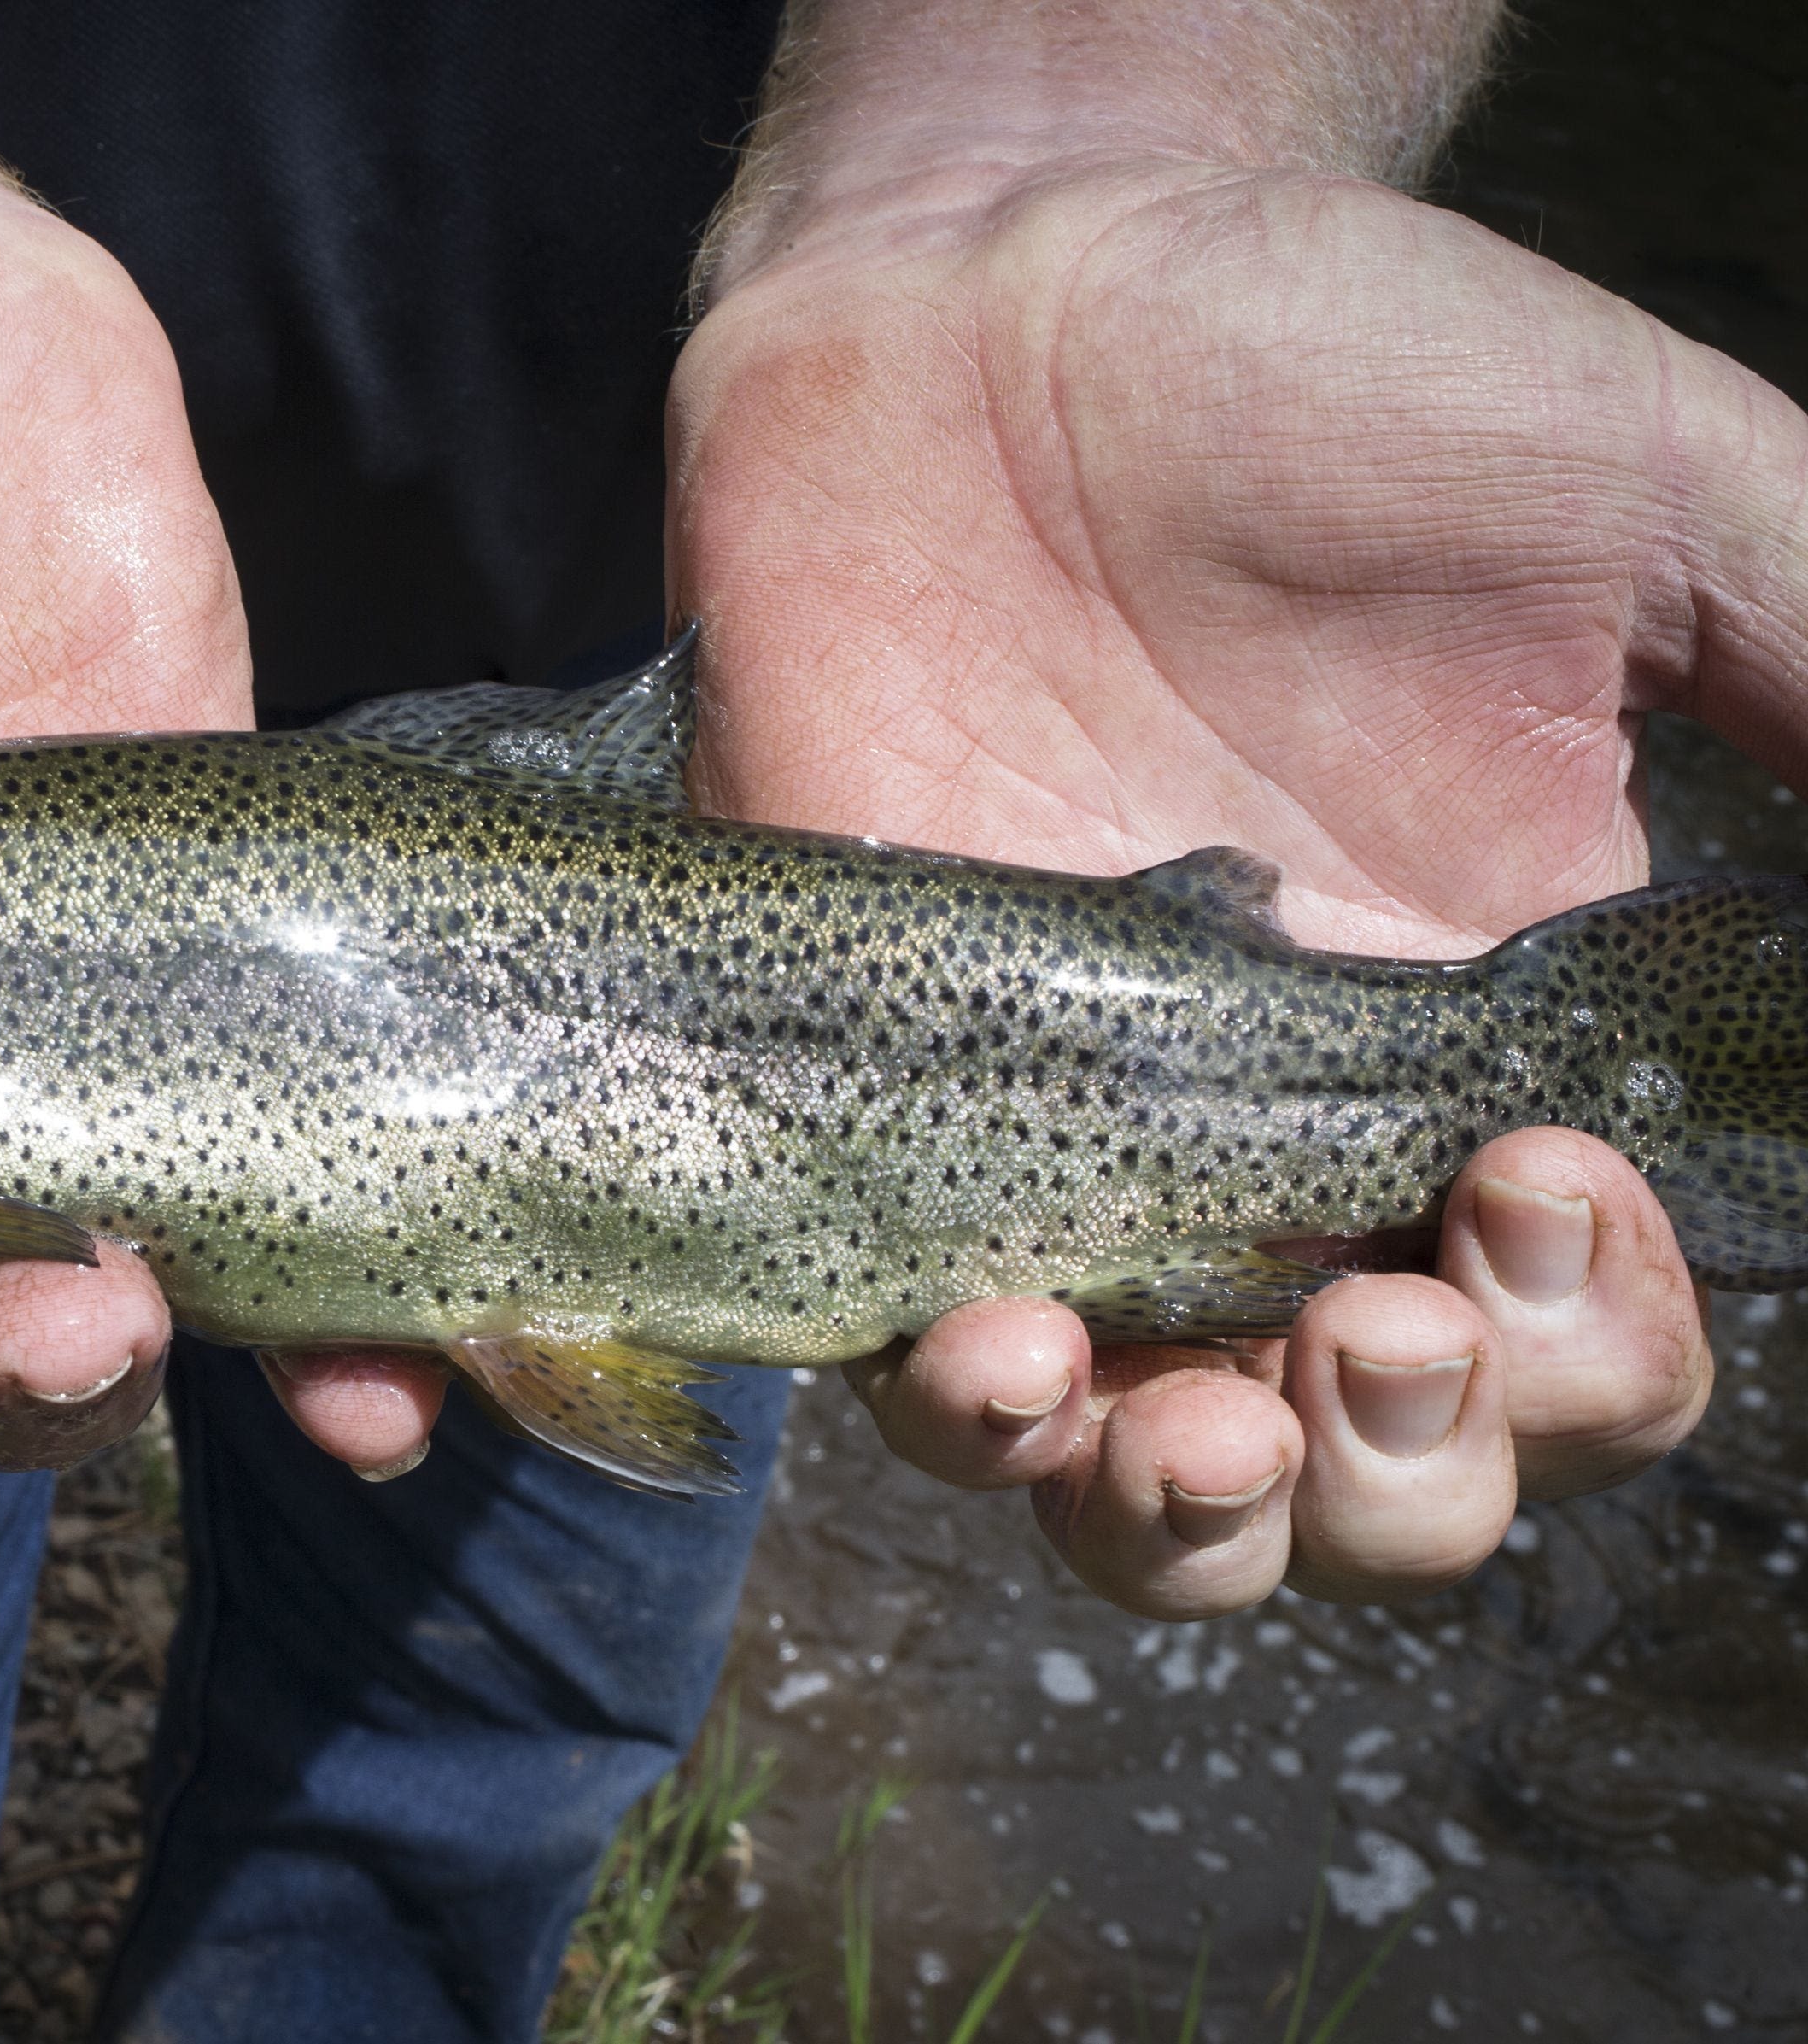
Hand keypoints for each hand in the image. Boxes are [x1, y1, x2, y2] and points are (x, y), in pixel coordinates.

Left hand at [668, 157, 1805, 1614]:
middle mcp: (1274, 1140)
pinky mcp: (847, 1098)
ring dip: (1186, 1513)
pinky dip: (956, 1410)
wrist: (1000, 284)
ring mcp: (1046, 1139)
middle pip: (1376, 1466)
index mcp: (1481, 1045)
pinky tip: (981, 1346)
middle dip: (1404, 1478)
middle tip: (1373, 1334)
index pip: (1582, 1332)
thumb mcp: (1652, 510)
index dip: (1594, 1338)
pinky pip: (892, 1345)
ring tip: (1182, 1426)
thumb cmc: (1330, 370)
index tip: (1533, 1176)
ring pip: (1136, 1469)